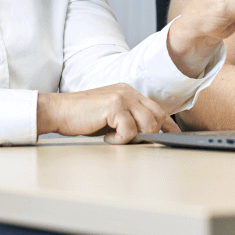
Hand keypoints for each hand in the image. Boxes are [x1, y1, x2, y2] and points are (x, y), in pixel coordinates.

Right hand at [37, 84, 179, 144]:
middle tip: (131, 142)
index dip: (168, 124)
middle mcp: (128, 91)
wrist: (59, 112)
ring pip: (147, 124)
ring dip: (134, 137)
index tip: (174, 135)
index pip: (157, 108)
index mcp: (129, 92)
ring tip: (116, 139)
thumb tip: (148, 135)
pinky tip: (107, 138)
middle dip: (149, 134)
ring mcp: (122, 97)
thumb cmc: (83, 117)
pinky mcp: (114, 106)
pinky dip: (120, 139)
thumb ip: (130, 119)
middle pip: (156, 116)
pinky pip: (130, 130)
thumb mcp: (111, 116)